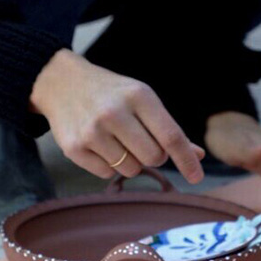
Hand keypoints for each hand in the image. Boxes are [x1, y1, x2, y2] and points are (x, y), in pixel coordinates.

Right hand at [30, 49, 204, 184]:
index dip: (186, 160)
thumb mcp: (142, 99)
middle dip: (154, 156)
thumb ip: (168, 128)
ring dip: (131, 161)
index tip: (196, 177)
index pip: (170, 136)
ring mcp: (93, 131)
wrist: (62, 83)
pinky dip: (109, 165)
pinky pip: (107, 173)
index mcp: (139, 95)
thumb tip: (198, 155)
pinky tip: (100, 144)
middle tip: (141, 141)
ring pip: (131, 169)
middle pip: (153, 157)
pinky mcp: (74, 148)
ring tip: (117, 139)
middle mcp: (115, 112)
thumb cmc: (112, 93)